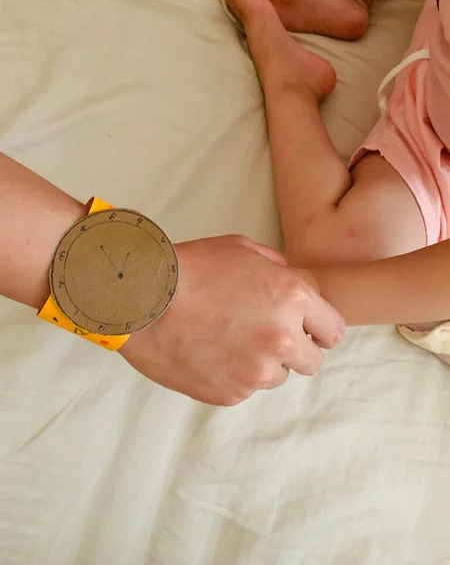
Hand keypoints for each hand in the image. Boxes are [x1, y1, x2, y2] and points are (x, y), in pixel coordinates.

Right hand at [119, 236, 344, 405]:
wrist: (141, 299)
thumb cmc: (189, 268)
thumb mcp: (241, 249)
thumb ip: (279, 268)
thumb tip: (295, 283)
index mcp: (292, 299)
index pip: (333, 331)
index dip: (318, 330)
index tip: (306, 331)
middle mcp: (282, 339)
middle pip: (311, 362)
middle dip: (294, 350)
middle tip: (263, 336)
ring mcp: (256, 371)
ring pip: (276, 377)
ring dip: (261, 363)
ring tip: (226, 341)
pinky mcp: (230, 394)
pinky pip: (244, 388)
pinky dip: (232, 375)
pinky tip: (209, 353)